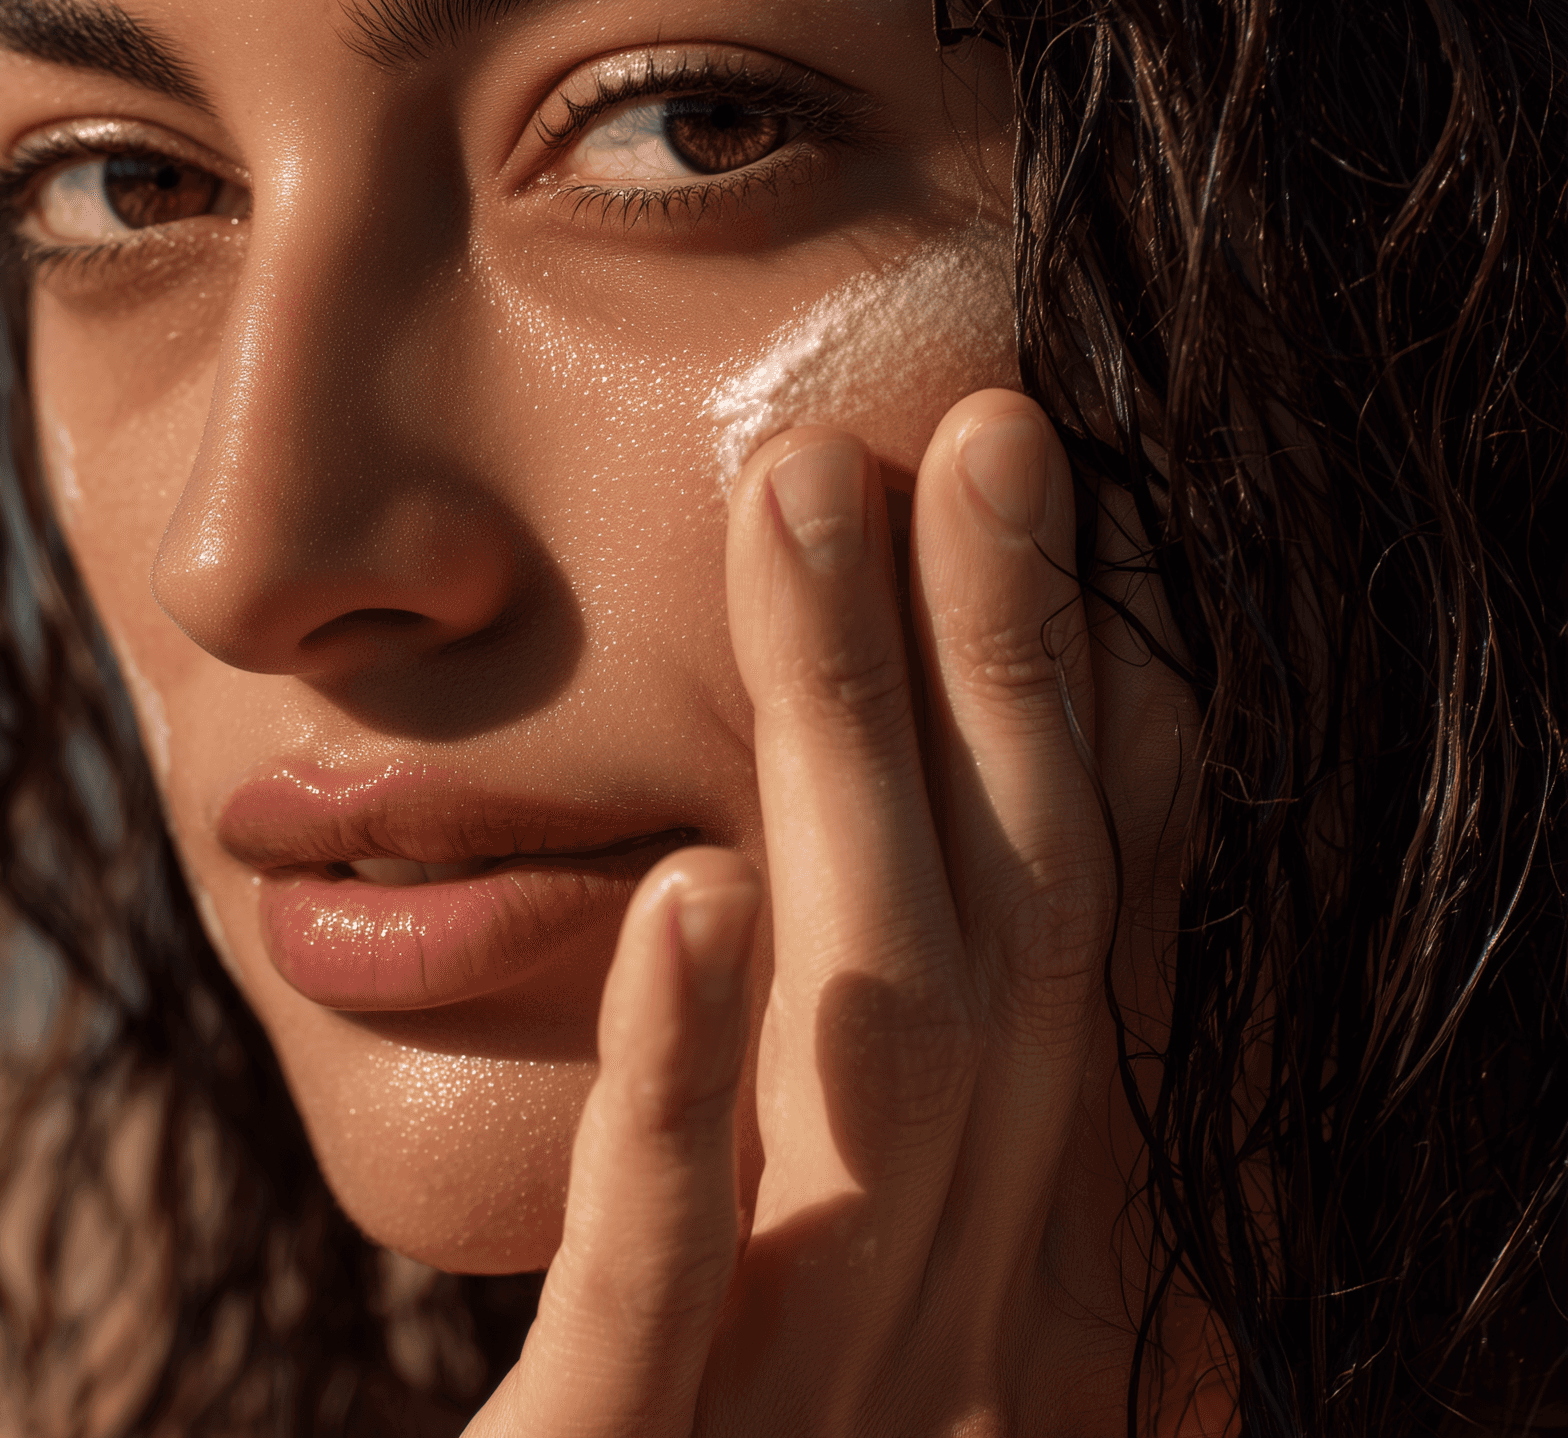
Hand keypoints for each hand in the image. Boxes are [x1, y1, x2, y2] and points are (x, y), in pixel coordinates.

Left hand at [466, 390, 1220, 1436]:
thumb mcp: (877, 1407)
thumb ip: (988, 1293)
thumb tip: (1083, 1195)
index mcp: (1020, 1320)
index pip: (1089, 988)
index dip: (1096, 749)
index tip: (1067, 534)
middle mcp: (970, 1356)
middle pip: (1003, 957)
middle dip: (1000, 676)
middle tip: (977, 428)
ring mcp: (820, 1424)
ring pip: (865, 1052)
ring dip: (846, 765)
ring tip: (814, 513)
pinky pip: (670, 1285)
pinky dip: (676, 1087)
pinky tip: (684, 883)